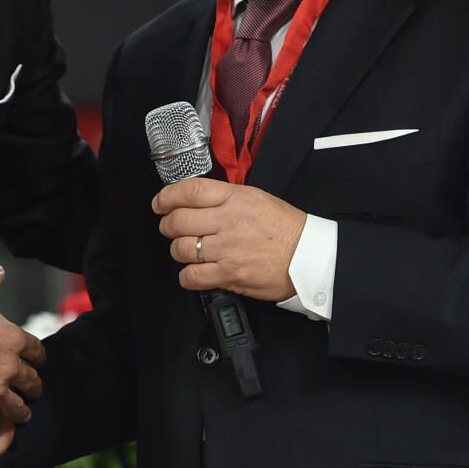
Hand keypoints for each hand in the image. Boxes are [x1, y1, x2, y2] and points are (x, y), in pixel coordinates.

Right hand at [0, 267, 44, 440]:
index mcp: (13, 338)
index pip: (38, 352)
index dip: (37, 357)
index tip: (36, 361)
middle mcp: (9, 366)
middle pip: (32, 382)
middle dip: (32, 387)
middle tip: (32, 390)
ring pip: (18, 408)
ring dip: (20, 411)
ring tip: (21, 414)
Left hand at [154, 177, 305, 301]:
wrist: (308, 257)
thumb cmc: (286, 229)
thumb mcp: (257, 199)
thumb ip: (225, 198)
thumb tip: (196, 200)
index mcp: (235, 198)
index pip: (190, 191)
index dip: (167, 197)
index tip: (160, 203)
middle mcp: (228, 221)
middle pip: (178, 220)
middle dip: (168, 225)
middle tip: (171, 228)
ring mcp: (227, 249)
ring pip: (181, 249)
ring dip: (178, 250)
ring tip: (187, 250)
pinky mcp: (229, 274)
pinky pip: (192, 276)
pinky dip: (187, 276)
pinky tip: (194, 271)